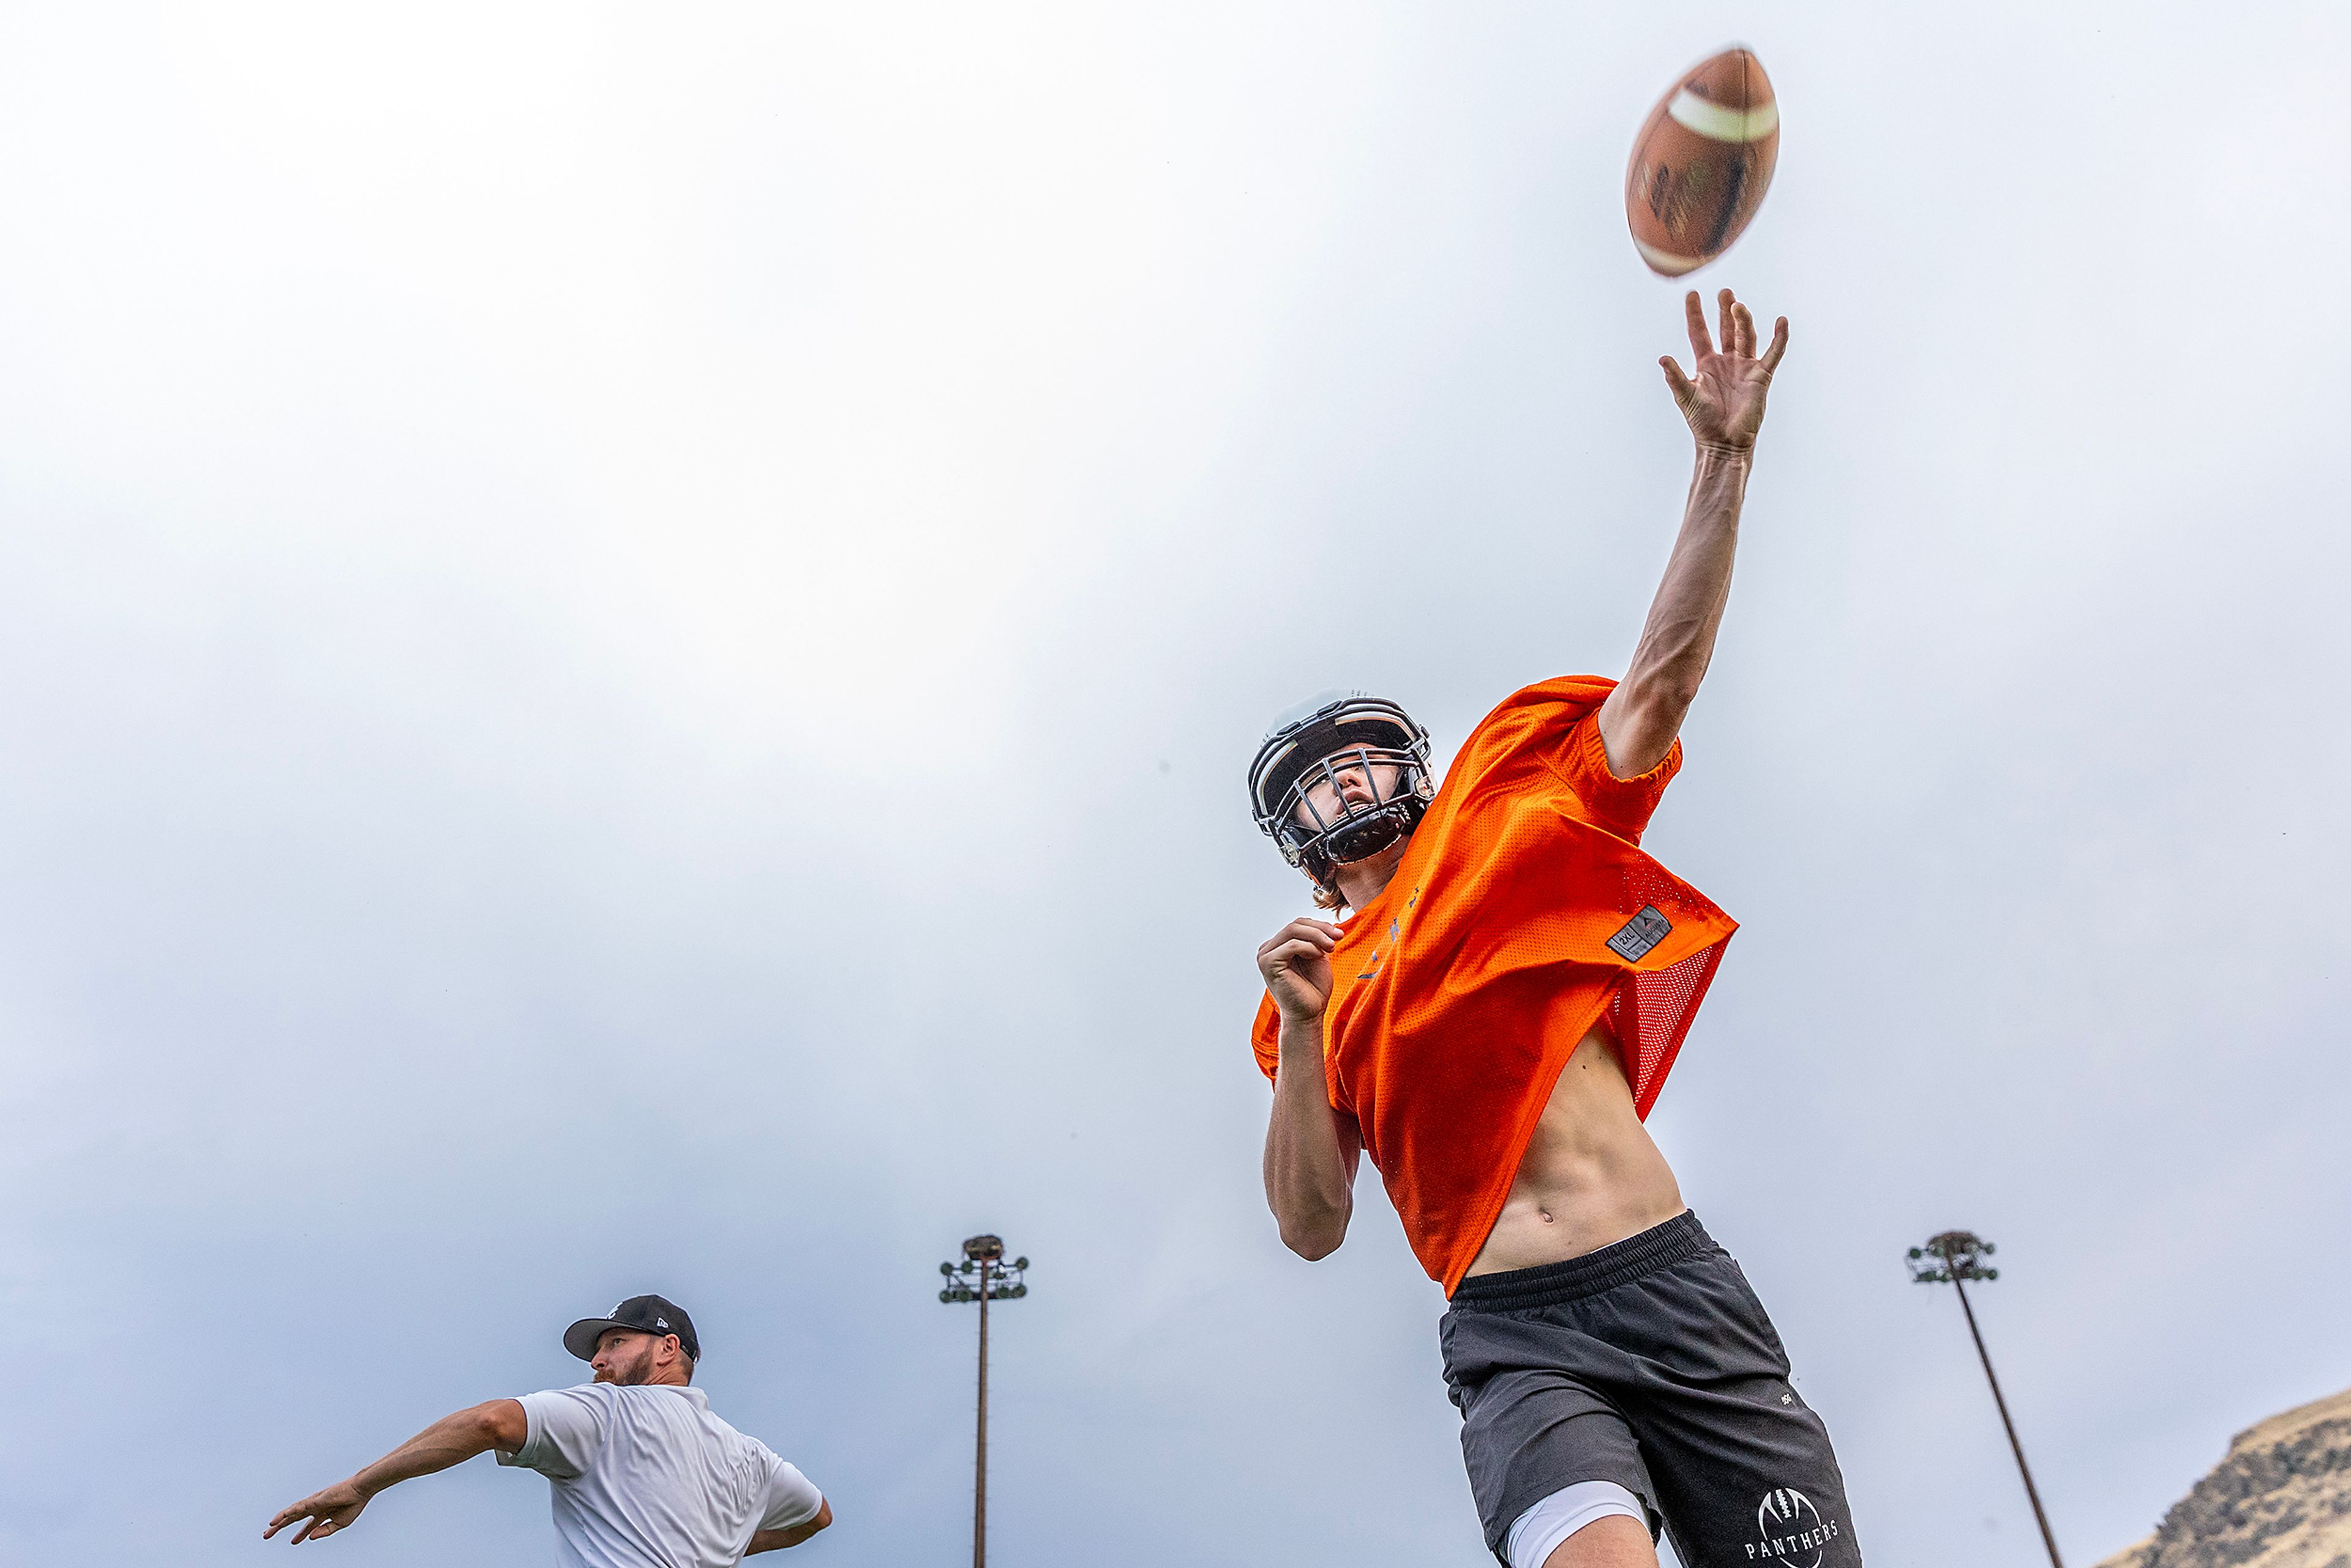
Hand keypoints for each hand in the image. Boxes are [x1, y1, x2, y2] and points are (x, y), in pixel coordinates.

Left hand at [264, 1479, 370, 1543]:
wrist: (361, 1491)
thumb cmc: (354, 1504)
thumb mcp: (339, 1524)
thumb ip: (324, 1531)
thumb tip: (310, 1537)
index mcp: (323, 1513)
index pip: (308, 1525)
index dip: (301, 1534)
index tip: (293, 1542)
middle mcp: (315, 1507)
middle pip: (294, 1518)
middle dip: (281, 1527)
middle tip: (268, 1534)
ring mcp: (313, 1503)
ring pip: (291, 1514)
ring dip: (278, 1522)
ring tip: (268, 1530)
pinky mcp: (313, 1500)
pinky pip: (295, 1509)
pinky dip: (284, 1514)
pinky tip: (275, 1520)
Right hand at [1258, 918, 1341, 1024]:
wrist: (1309, 1013)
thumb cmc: (1313, 988)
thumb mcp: (1317, 956)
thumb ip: (1316, 939)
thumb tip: (1326, 922)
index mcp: (1278, 946)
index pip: (1298, 924)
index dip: (1319, 925)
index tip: (1339, 934)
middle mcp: (1267, 949)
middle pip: (1295, 924)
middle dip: (1320, 929)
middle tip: (1338, 938)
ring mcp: (1265, 955)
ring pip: (1293, 930)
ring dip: (1317, 936)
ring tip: (1331, 948)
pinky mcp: (1268, 963)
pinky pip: (1291, 945)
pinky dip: (1309, 947)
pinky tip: (1319, 956)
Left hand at [1660, 288, 1787, 451]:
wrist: (1723, 442)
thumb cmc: (1703, 423)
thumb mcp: (1686, 397)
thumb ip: (1675, 377)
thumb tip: (1662, 358)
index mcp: (1706, 364)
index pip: (1699, 333)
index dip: (1696, 314)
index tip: (1692, 294)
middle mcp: (1726, 361)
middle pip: (1726, 329)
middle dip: (1725, 310)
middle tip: (1724, 292)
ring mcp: (1744, 367)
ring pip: (1746, 336)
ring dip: (1743, 320)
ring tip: (1737, 305)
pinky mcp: (1761, 376)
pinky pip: (1773, 352)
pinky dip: (1779, 337)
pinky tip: (1781, 320)